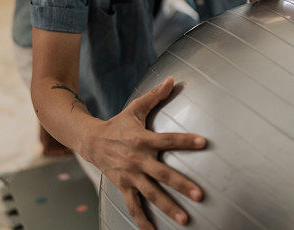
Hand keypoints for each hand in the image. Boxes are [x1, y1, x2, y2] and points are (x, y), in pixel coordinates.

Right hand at [84, 77, 205, 229]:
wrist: (90, 140)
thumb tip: (173, 79)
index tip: (204, 143)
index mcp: (143, 139)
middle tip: (200, 195)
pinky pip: (133, 206)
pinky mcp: (123, 186)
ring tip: (185, 219)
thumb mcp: (136, 108)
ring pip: (151, 195)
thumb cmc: (118, 124)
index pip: (168, 140)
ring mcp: (130, 176)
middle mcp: (138, 160)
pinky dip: (142, 221)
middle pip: (163, 174)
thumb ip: (155, 96)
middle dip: (182, 185)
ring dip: (168, 207)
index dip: (186, 140)